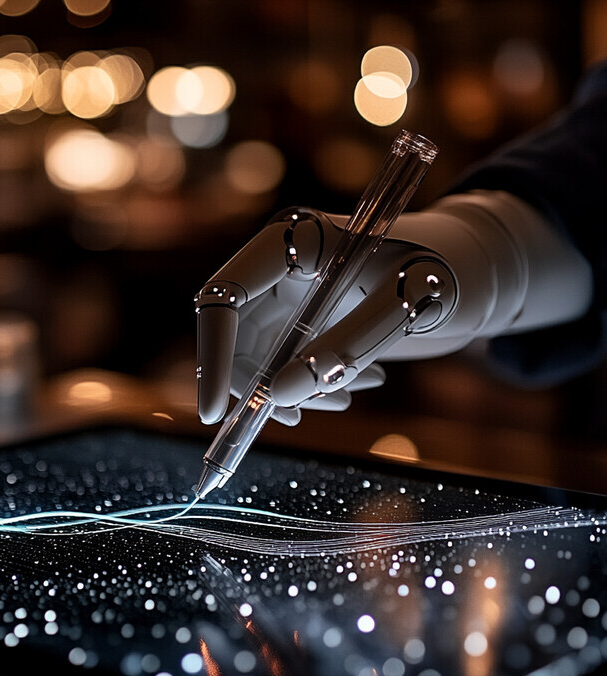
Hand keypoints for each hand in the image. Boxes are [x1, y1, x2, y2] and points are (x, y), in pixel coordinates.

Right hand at [195, 191, 592, 426]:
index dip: (213, 354)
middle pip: (234, 331)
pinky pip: (287, 361)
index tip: (214, 413)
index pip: (225, 295)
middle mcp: (283, 262)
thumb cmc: (452, 274)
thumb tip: (278, 397)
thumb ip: (342, 347)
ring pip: (260, 353)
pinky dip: (311, 385)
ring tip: (347, 398)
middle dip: (257, 381)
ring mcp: (295, 292)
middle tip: (296, 417)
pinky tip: (356, 386)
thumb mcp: (402, 308)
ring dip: (290, 389)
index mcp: (295, 238)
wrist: (482, 272)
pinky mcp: (311, 318)